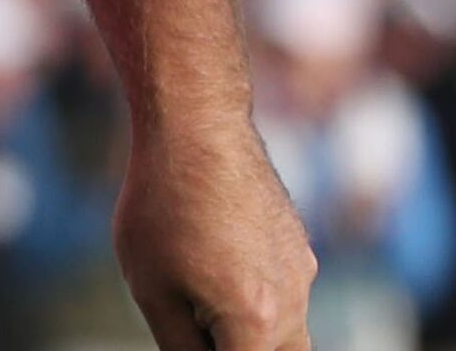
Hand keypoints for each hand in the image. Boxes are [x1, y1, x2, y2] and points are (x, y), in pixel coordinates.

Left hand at [114, 127, 317, 348]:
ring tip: (197, 288)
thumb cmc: (163, 205)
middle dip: (238, 348)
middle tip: (198, 326)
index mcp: (257, 322)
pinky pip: (286, 295)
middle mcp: (293, 302)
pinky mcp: (300, 249)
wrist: (197, 127)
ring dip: (249, 332)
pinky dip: (256, 301)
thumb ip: (182, 346)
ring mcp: (303, 274)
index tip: (192, 334)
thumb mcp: (153, 289)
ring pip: (288, 334)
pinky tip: (212, 264)